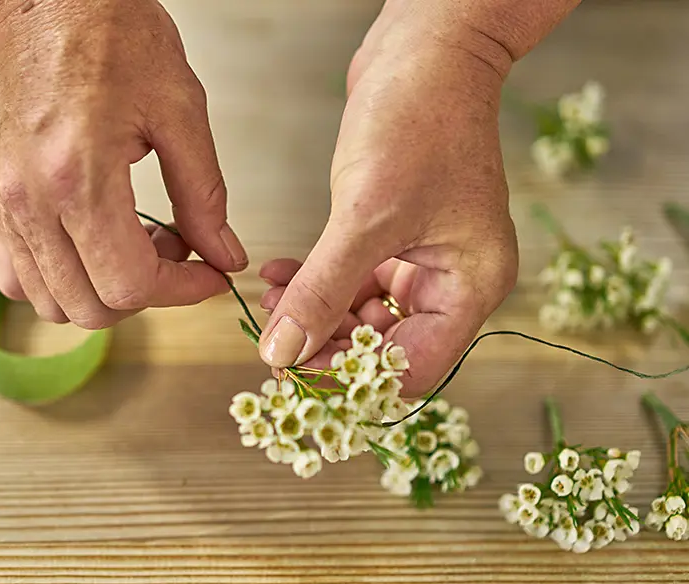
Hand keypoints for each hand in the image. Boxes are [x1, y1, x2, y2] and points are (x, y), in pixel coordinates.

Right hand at [0, 0, 246, 327]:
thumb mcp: (180, 111)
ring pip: (50, 301)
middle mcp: (30, 200)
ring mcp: (6, 202)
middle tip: (178, 255)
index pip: (129, 284)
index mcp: (78, 177)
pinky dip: (58, 281)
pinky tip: (91, 248)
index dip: (182, 291)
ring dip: (103, 292)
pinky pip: (15, 275)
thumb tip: (224, 255)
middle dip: (147, 295)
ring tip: (136, 248)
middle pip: (89, 306)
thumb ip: (205, 197)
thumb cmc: (112, 36)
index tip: (210, 274)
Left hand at [257, 5, 518, 396]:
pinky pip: (351, 277)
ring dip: (314, 312)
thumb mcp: (366, 215)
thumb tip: (284, 353)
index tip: (295, 374)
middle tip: (273, 341)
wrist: (423, 50)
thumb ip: (323, 291)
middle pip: (383, 346)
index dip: (350, 377)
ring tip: (270, 302)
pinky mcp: (392, 233)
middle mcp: (451, 280)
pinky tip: (279, 274)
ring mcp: (422, 257)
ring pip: (360, 313)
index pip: (409, 367)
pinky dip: (316, 280)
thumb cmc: (419, 120)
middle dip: (325, 344)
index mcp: (469, 286)